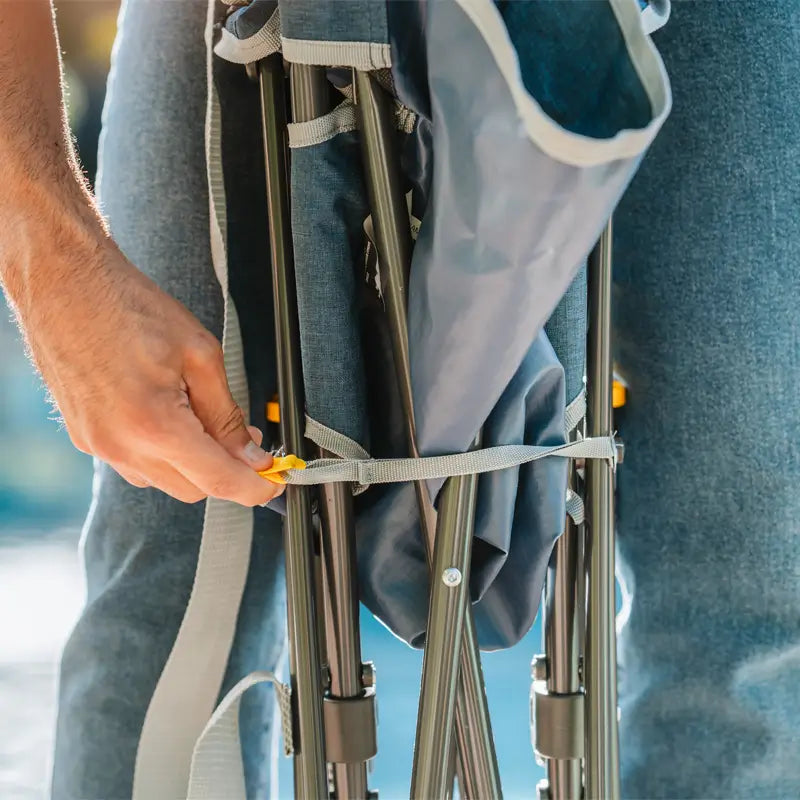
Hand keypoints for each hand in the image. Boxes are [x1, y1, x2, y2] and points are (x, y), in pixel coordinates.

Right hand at [19, 234, 282, 506]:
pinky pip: (136, 464)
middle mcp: (121, 446)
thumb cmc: (130, 308)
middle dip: (226, 471)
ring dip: (192, 463)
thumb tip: (251, 454)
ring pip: (164, 481)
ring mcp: (98, 445)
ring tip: (203, 417)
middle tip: (247, 438)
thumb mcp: (200, 355)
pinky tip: (170, 416)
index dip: (255, 488)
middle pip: (193, 489)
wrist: (65, 283)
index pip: (218, 481)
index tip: (276, 482)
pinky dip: (162, 453)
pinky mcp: (85, 437)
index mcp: (155, 426)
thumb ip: (228, 416)